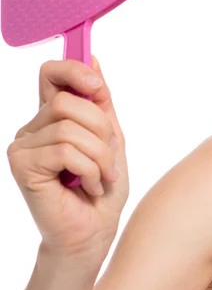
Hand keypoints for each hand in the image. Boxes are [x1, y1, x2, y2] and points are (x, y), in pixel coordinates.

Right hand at [6, 56, 129, 259]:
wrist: (94, 231)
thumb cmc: (102, 184)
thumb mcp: (110, 135)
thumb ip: (100, 100)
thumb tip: (92, 57)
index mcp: (53, 117)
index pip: (51, 74)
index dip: (73, 70)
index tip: (97, 85)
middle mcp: (33, 127)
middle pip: (68, 101)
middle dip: (101, 129)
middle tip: (109, 155)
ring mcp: (23, 147)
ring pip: (70, 128)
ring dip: (100, 155)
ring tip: (102, 176)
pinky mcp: (22, 167)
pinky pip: (66, 151)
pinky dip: (90, 170)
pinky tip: (89, 187)